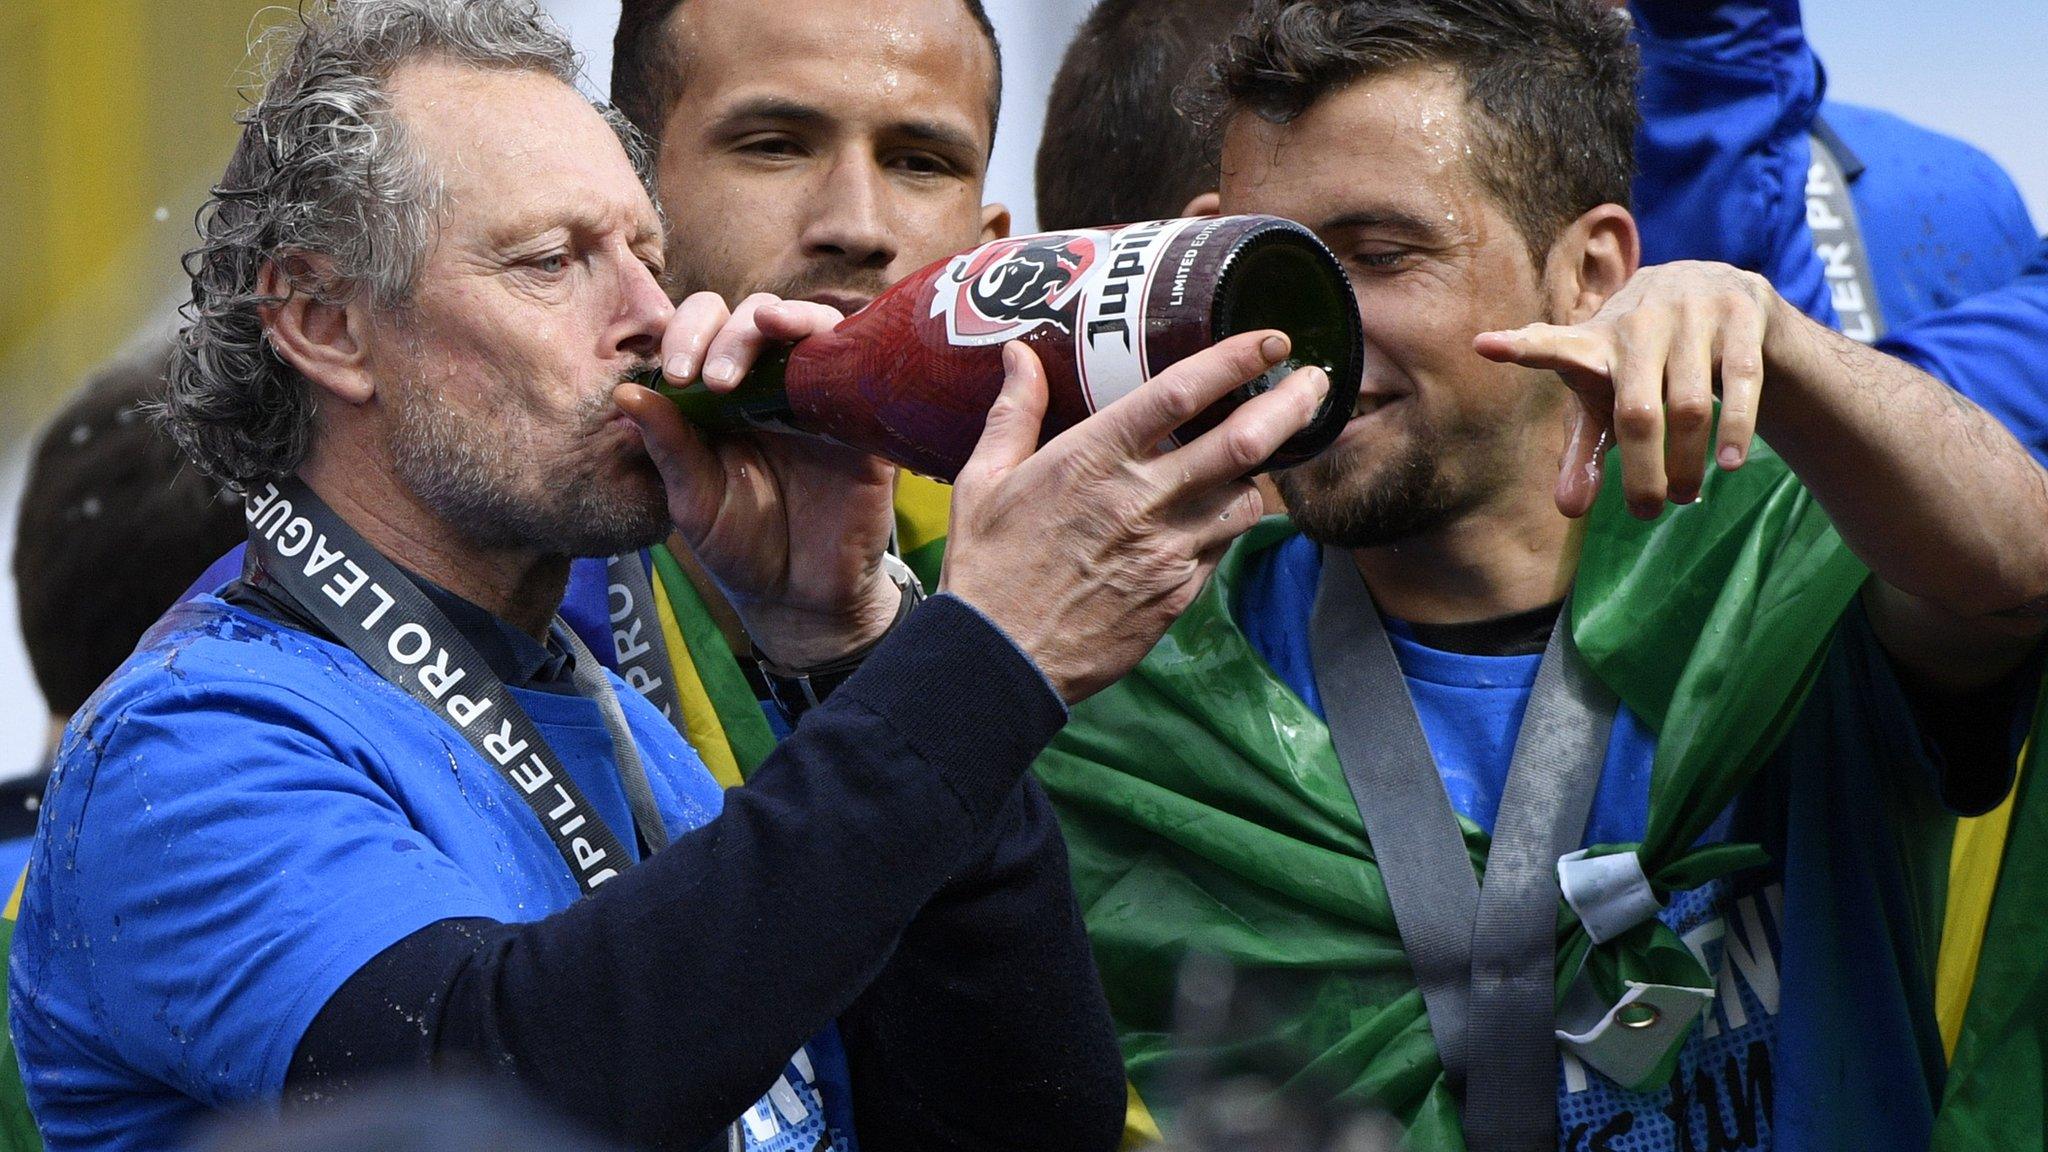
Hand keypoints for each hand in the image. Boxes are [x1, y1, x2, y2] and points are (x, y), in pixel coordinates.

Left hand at [613, 291, 899, 666]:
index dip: (685, 334)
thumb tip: (625, 392)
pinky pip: (857, 360)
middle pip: (752, 316)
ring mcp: (818, 394)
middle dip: (726, 332)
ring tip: (762, 331)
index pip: (702, 333)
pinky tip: (814, 344)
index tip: (676, 375)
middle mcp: (769, 384)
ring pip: (806, 323)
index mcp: (720, 397)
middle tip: (711, 379)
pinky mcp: (861, 414)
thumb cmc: (742, 546)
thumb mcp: (693, 500)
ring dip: (780, 319)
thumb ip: (667, 447)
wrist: (802, 596)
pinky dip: (835, 339)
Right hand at [943, 332, 1329, 703]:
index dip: (1235, 360)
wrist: (998, 662)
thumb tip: (1019, 355)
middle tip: (1316, 383)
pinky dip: (1228, 523)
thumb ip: (1014, 413)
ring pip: (1245, 498)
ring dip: (1258, 473)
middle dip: (1291, 406)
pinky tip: (1216, 512)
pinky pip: (1223, 547)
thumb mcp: (983, 481)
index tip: (1270, 340)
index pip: (1181, 393)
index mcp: (1092, 459)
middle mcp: (1141, 500)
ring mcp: (1167, 552)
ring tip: (1259, 454)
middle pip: (1242, 443)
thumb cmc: (986, 568)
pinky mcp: (1178, 595)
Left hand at [1474, 261, 1777, 518]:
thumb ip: (1585, 453)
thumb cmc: (1643, 363)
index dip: (1522, 348)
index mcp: (1595, 342)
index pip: (1553, 347)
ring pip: (1692, 405)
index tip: (1485, 345)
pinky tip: (1730, 464)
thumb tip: (1568, 510)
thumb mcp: (1608, 402)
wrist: (1715, 290)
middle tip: (1645, 513)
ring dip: (1688, 462)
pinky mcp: (1741, 311)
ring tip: (1683, 496)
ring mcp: (1692, 312)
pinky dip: (1737, 427)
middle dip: (1642, 473)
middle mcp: (1639, 322)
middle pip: (1637, 413)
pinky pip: (1741, 379)